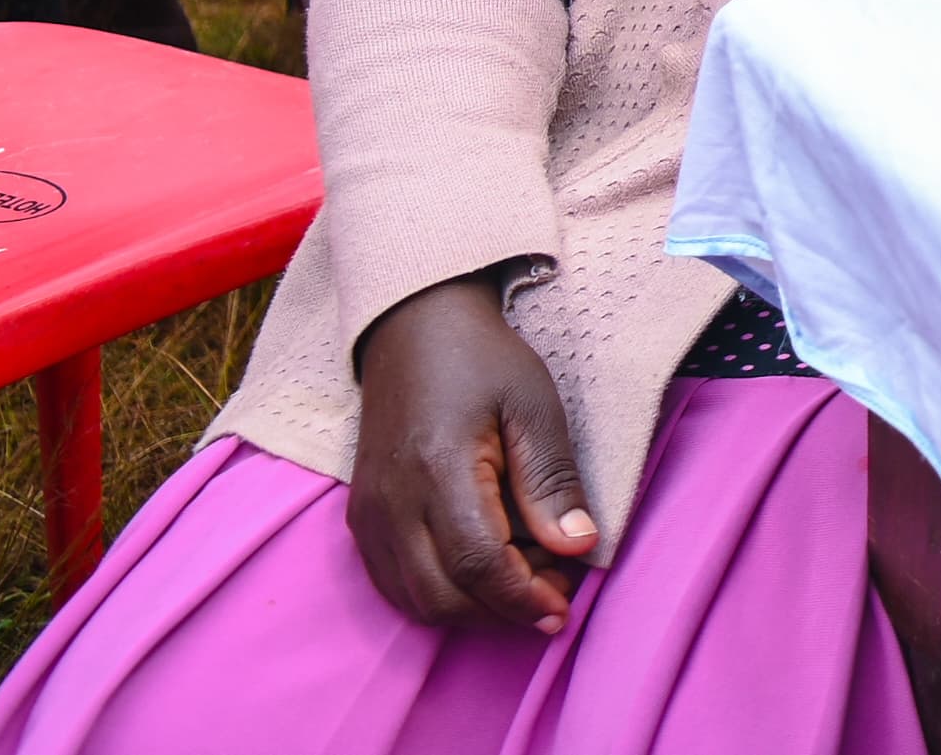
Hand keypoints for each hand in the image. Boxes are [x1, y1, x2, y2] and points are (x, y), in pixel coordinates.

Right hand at [346, 275, 599, 631]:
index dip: (521, 597)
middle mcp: (392, 503)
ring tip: (525, 580)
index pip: (476, 564)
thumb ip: (552, 480)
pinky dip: (440, 595)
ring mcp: (369, 515)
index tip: (562, 611)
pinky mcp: (362, 519)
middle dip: (503, 610)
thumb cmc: (482, 361)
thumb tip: (578, 547)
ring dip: (472, 609)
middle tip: (554, 593)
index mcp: (437, 471)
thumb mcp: (534, 406)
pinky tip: (483, 575)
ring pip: (415, 600)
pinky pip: (394, 584)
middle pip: (442, 596)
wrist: (414, 329)